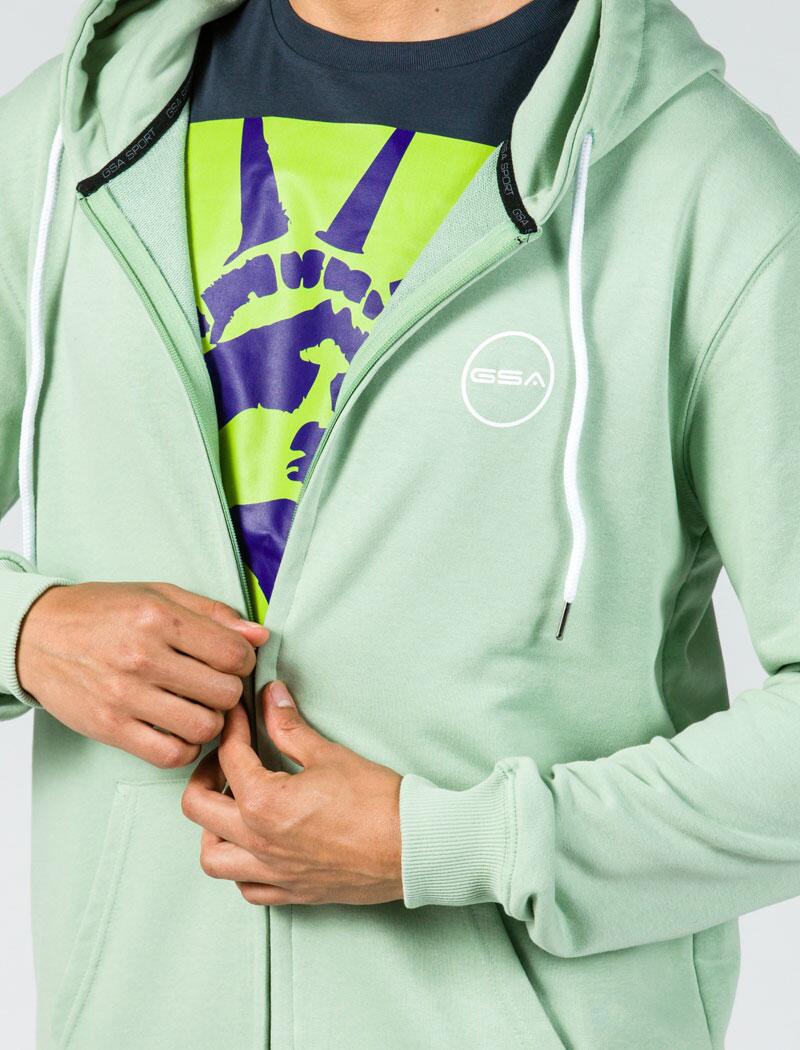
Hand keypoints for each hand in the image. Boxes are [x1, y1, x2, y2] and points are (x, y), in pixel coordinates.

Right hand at [17, 582, 267, 767]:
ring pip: (204, 726)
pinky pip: (170, 754)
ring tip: (199, 707)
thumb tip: (259, 635)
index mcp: (159, 617)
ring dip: (212, 721)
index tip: (232, 661)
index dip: (244, 660)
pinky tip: (180, 730)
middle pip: (224, 692)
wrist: (37, 635)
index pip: (234, 653)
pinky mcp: (110, 728)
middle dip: (230, 690)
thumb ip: (213, 613)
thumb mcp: (158, 594)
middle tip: (216, 685)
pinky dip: (185, 747)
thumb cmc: (102, 612)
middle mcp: (142, 656)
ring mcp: (125, 696)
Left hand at [181, 681, 402, 905]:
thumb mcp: (328, 754)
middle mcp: (258, 843)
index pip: (229, 757)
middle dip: (204, 774)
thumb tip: (270, 697)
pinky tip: (256, 844)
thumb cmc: (377, 801)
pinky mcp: (292, 892)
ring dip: (211, 828)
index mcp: (263, 803)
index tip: (240, 713)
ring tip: (231, 805)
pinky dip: (240, 866)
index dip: (233, 727)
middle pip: (198, 807)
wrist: (413, 847)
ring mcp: (273, 872)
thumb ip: (289, 726)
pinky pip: (246, 887)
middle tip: (224, 758)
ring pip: (212, 858)